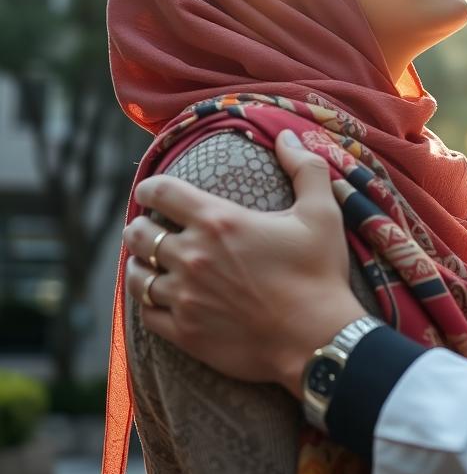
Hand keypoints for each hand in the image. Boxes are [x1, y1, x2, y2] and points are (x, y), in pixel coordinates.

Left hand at [123, 130, 367, 396]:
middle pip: (140, 233)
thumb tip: (285, 134)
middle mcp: (192, 256)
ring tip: (152, 261)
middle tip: (153, 226)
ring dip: (142, 264)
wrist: (317, 339)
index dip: (151, 186)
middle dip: (142, 225)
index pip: (161, 192)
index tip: (152, 190)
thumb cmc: (320, 272)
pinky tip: (159, 297)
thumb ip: (304, 167)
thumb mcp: (322, 212)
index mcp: (219, 221)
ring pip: (137, 275)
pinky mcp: (185, 332)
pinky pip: (146, 314)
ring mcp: (184, 297)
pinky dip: (147, 301)